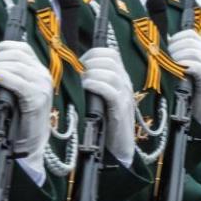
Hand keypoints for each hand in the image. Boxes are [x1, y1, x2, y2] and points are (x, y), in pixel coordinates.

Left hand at [0, 41, 52, 173]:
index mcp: (39, 70)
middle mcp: (44, 75)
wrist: (30, 144)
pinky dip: (1, 76)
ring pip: (16, 65)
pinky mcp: (38, 98)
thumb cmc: (17, 119)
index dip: (0, 47)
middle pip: (17, 54)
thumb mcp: (12, 92)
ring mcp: (43, 86)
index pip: (21, 47)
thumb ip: (6, 77)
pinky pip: (17, 81)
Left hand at [81, 47, 135, 162]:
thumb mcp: (100, 98)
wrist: (119, 147)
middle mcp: (125, 83)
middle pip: (109, 59)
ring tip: (80, 82)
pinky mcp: (121, 108)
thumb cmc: (105, 122)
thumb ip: (94, 83)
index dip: (92, 54)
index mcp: (121, 77)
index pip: (110, 53)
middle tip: (77, 73)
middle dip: (90, 62)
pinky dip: (95, 85)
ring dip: (90, 74)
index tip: (78, 63)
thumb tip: (74, 71)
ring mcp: (125, 95)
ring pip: (110, 72)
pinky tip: (86, 88)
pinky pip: (109, 89)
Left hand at [168, 30, 200, 131]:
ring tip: (171, 66)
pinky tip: (179, 71)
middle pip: (191, 41)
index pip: (191, 34)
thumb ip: (179, 56)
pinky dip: (185, 66)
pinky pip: (197, 66)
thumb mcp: (185, 70)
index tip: (167, 48)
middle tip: (167, 59)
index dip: (176, 38)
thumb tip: (165, 41)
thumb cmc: (190, 92)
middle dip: (174, 48)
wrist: (200, 115)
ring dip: (178, 57)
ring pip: (194, 52)